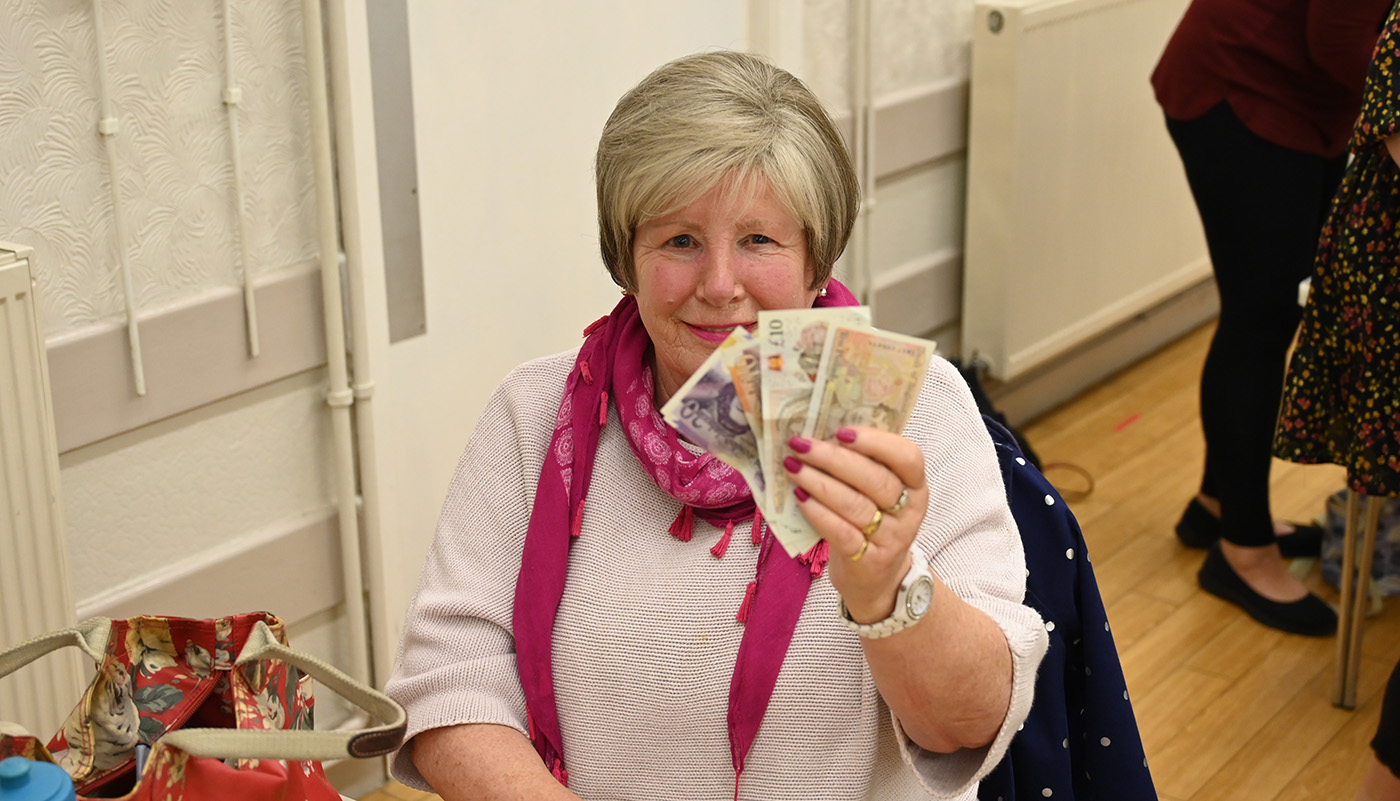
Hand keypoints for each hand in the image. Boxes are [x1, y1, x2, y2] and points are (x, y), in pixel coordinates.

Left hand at [784, 426, 928, 622]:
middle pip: (875, 479)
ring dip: (819, 482)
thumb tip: (820, 432)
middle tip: (800, 444)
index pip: (908, 457)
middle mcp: (910, 511)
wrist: (876, 578)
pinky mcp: (869, 561)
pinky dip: (818, 513)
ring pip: (855, 505)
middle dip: (833, 458)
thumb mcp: (878, 493)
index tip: (841, 432)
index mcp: (916, 485)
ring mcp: (892, 538)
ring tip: (792, 467)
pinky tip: (800, 498)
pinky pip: (842, 533)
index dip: (876, 442)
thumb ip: (862, 464)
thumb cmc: (872, 521)